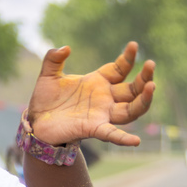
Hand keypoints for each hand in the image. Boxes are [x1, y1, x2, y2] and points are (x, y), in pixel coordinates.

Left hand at [27, 42, 154, 145]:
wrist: (36, 122)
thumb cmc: (45, 99)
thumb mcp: (48, 75)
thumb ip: (53, 59)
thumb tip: (66, 48)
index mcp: (98, 82)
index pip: (120, 69)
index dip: (128, 58)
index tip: (133, 45)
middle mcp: (104, 99)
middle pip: (132, 89)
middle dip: (144, 78)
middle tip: (151, 65)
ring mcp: (101, 114)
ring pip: (131, 110)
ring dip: (143, 100)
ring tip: (151, 86)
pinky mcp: (93, 129)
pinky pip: (112, 134)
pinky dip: (124, 138)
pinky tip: (136, 141)